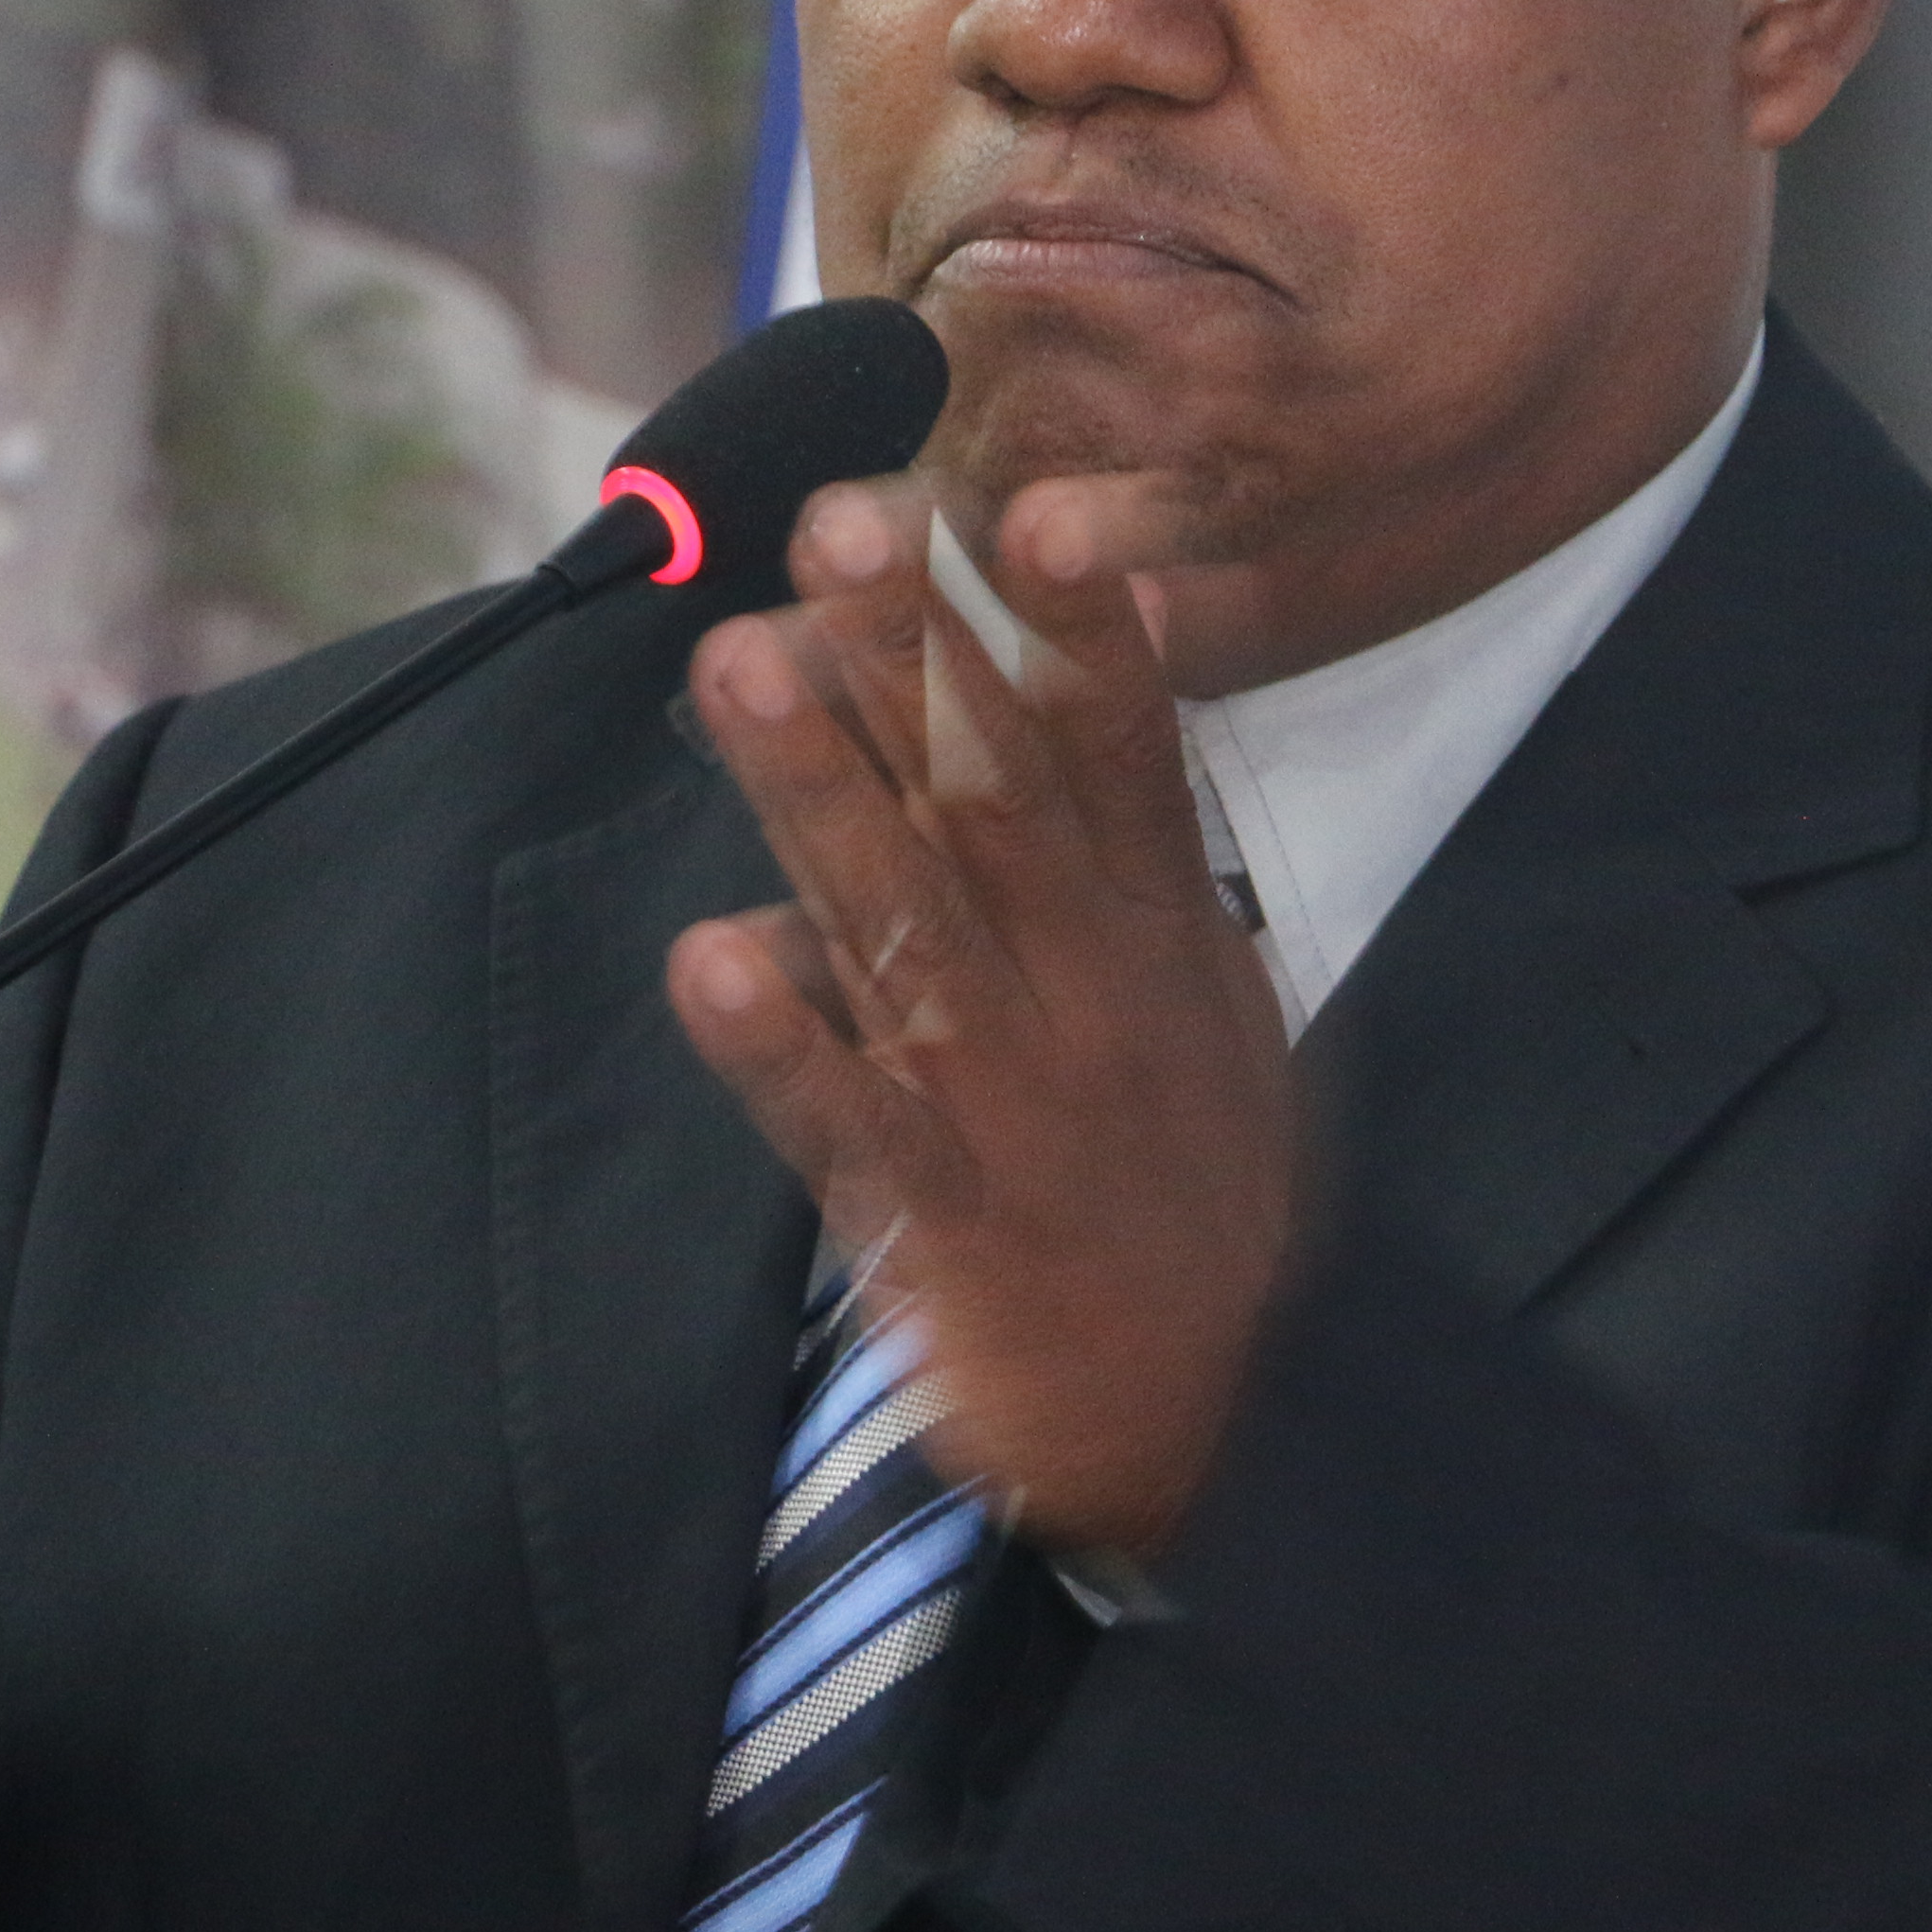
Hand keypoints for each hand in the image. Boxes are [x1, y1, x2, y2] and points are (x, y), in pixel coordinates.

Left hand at [664, 476, 1294, 1555]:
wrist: (1217, 1421)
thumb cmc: (1191, 1181)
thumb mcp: (1206, 994)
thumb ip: (1138, 839)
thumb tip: (1081, 667)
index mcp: (1156, 932)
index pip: (1123, 751)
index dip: (1081, 631)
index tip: (1034, 510)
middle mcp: (1085, 993)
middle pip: (991, 799)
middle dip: (912, 660)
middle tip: (838, 520)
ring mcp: (1006, 1101)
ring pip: (900, 922)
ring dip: (815, 792)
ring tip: (735, 664)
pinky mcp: (935, 1218)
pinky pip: (844, 1120)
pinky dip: (785, 1045)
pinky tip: (714, 962)